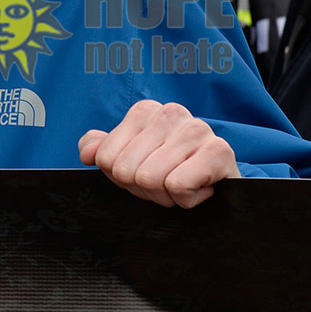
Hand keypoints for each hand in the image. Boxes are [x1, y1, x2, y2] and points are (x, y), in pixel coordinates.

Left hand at [79, 100, 238, 207]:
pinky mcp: (219, 151)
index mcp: (146, 111)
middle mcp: (171, 113)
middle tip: (168, 185)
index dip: (123, 179)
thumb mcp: (133, 162)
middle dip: (145, 190)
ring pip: (151, 179)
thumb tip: (88, 152)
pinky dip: (186, 200)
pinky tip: (201, 189)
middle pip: (127, 171)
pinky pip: (178, 185)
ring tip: (185, 186)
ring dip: (166, 196)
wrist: (223, 190)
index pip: (106, 158)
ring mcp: (197, 129)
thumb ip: (104, 151)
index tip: (148, 174)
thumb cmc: (173, 173)